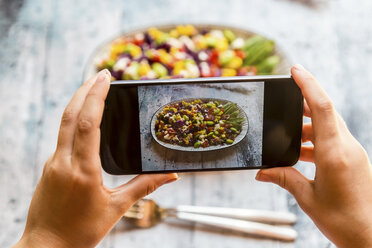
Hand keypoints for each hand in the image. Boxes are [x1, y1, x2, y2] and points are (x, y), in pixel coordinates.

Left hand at [13, 70, 177, 247]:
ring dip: (78, 101)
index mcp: (83, 170)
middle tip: (102, 74)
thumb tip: (171, 176)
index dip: (97, 96)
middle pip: (71, 114)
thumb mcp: (116, 208)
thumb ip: (144, 187)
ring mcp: (54, 163)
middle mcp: (63, 161)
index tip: (106, 77)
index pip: (87, 122)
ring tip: (94, 88)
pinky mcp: (51, 167)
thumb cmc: (80, 232)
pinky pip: (63, 135)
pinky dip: (74, 119)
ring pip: (63, 123)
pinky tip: (85, 118)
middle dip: (85, 89)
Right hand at [256, 65, 371, 247]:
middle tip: (284, 98)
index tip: (295, 70)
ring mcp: (352, 152)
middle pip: (326, 111)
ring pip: (329, 125)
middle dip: (304, 101)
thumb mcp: (307, 198)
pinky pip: (333, 139)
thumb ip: (284, 178)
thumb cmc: (343, 220)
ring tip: (287, 135)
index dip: (309, 85)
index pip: (323, 107)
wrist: (371, 237)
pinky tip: (300, 153)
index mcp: (334, 153)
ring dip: (307, 125)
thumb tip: (261, 172)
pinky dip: (315, 140)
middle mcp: (347, 147)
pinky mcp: (353, 159)